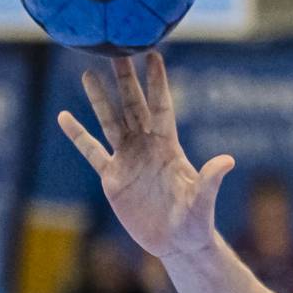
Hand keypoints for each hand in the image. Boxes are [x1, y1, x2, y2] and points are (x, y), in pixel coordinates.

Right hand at [57, 54, 235, 259]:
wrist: (177, 244)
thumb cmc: (196, 222)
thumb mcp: (203, 200)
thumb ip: (211, 179)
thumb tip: (228, 160)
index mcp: (169, 146)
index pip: (161, 106)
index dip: (156, 82)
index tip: (153, 54)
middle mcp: (147, 147)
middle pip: (133, 106)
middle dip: (126, 79)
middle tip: (117, 49)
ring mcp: (128, 160)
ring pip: (110, 122)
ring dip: (100, 99)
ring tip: (88, 72)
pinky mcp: (113, 178)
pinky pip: (92, 151)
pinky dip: (78, 135)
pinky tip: (64, 117)